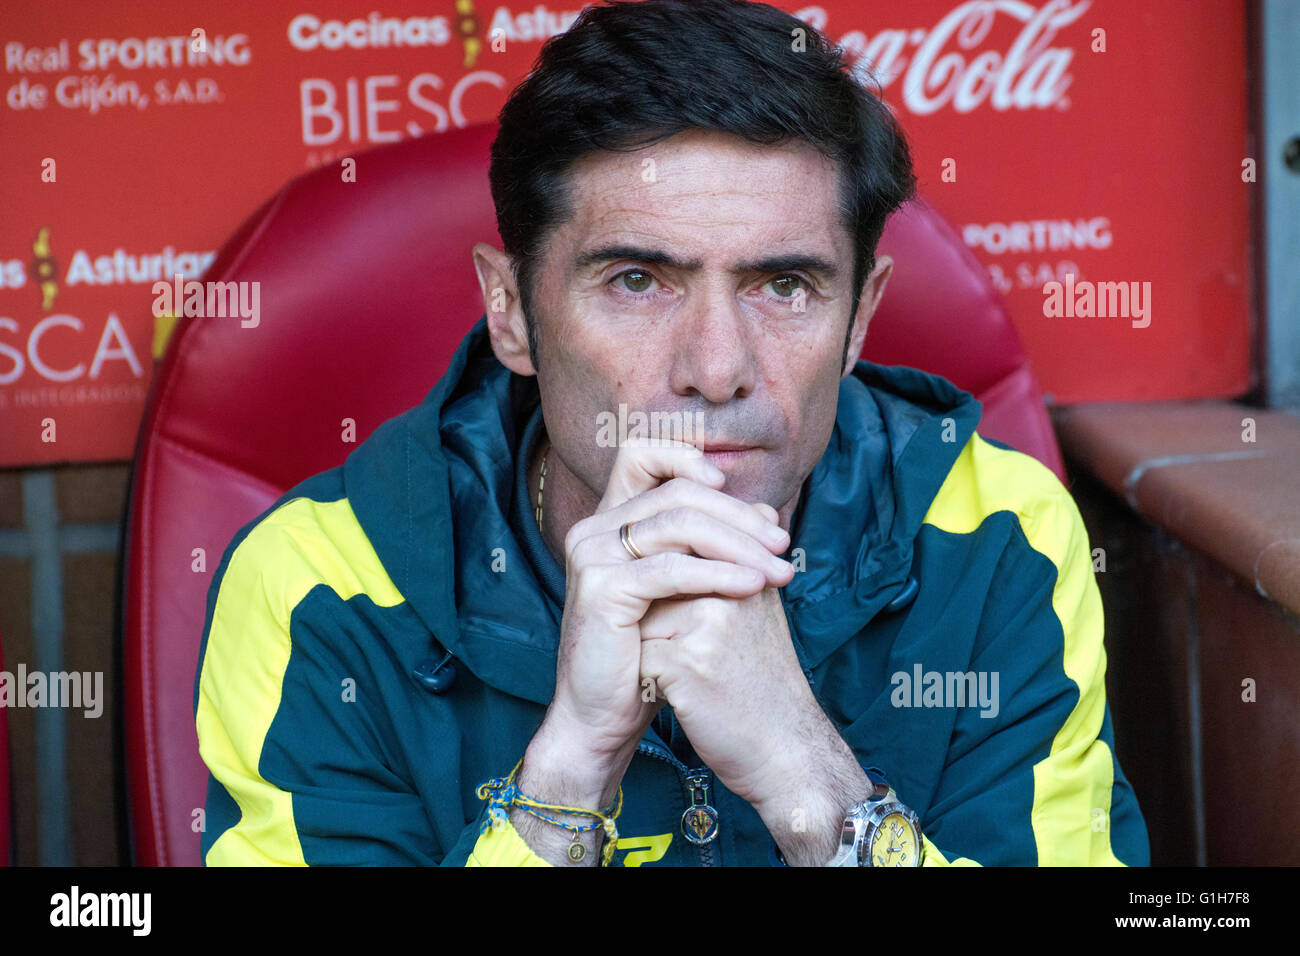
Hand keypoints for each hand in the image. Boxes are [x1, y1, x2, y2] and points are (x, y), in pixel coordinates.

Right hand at [541, 439, 794, 784]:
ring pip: (679, 524)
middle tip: (783, 543)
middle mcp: (592, 529)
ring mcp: (592, 556)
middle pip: (677, 492)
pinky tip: (754, 586)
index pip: (640, 454)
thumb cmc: (645, 654)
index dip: (688, 458)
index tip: (737, 493)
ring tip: (780, 570)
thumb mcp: (683, 590)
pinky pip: (672, 569)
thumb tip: (768, 509)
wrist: (603, 716)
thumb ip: (712, 546)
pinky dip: (721, 574)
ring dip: (740, 544)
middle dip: (739, 515)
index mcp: (607, 522)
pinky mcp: (602, 590)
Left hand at [637, 578, 822, 807]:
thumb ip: (729, 577)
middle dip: (660, 623)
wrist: (789, 749)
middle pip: (656, 588)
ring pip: (641, 621)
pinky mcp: (685, 662)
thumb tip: (686, 549)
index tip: (699, 637)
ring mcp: (708, 625)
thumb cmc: (766, 686)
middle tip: (700, 663)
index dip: (676, 601)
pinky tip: (686, 696)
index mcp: (749, 572)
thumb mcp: (759, 616)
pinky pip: (639, 656)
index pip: (680, 561)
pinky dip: (651, 679)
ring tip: (694, 678)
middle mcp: (731, 591)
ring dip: (652, 651)